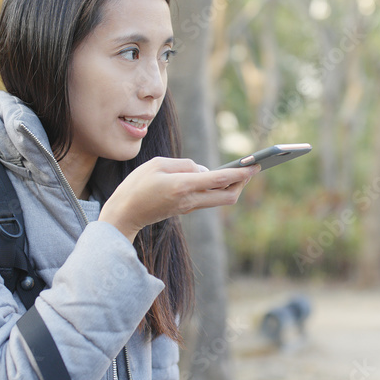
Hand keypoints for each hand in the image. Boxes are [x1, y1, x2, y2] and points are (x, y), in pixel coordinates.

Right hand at [98, 157, 259, 242]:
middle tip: (254, 167)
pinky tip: (222, 178)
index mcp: (184, 186)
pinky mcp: (185, 209)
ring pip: (221, 199)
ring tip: (243, 170)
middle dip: (244, 182)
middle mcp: (190, 199)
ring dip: (234, 185)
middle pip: (228, 195)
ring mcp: (189, 207)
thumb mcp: (157, 164)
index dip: (240, 172)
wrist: (124, 215)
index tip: (255, 164)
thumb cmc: (136, 186)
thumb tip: (202, 170)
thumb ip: (183, 164)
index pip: (219, 179)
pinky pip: (209, 199)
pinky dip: (219, 188)